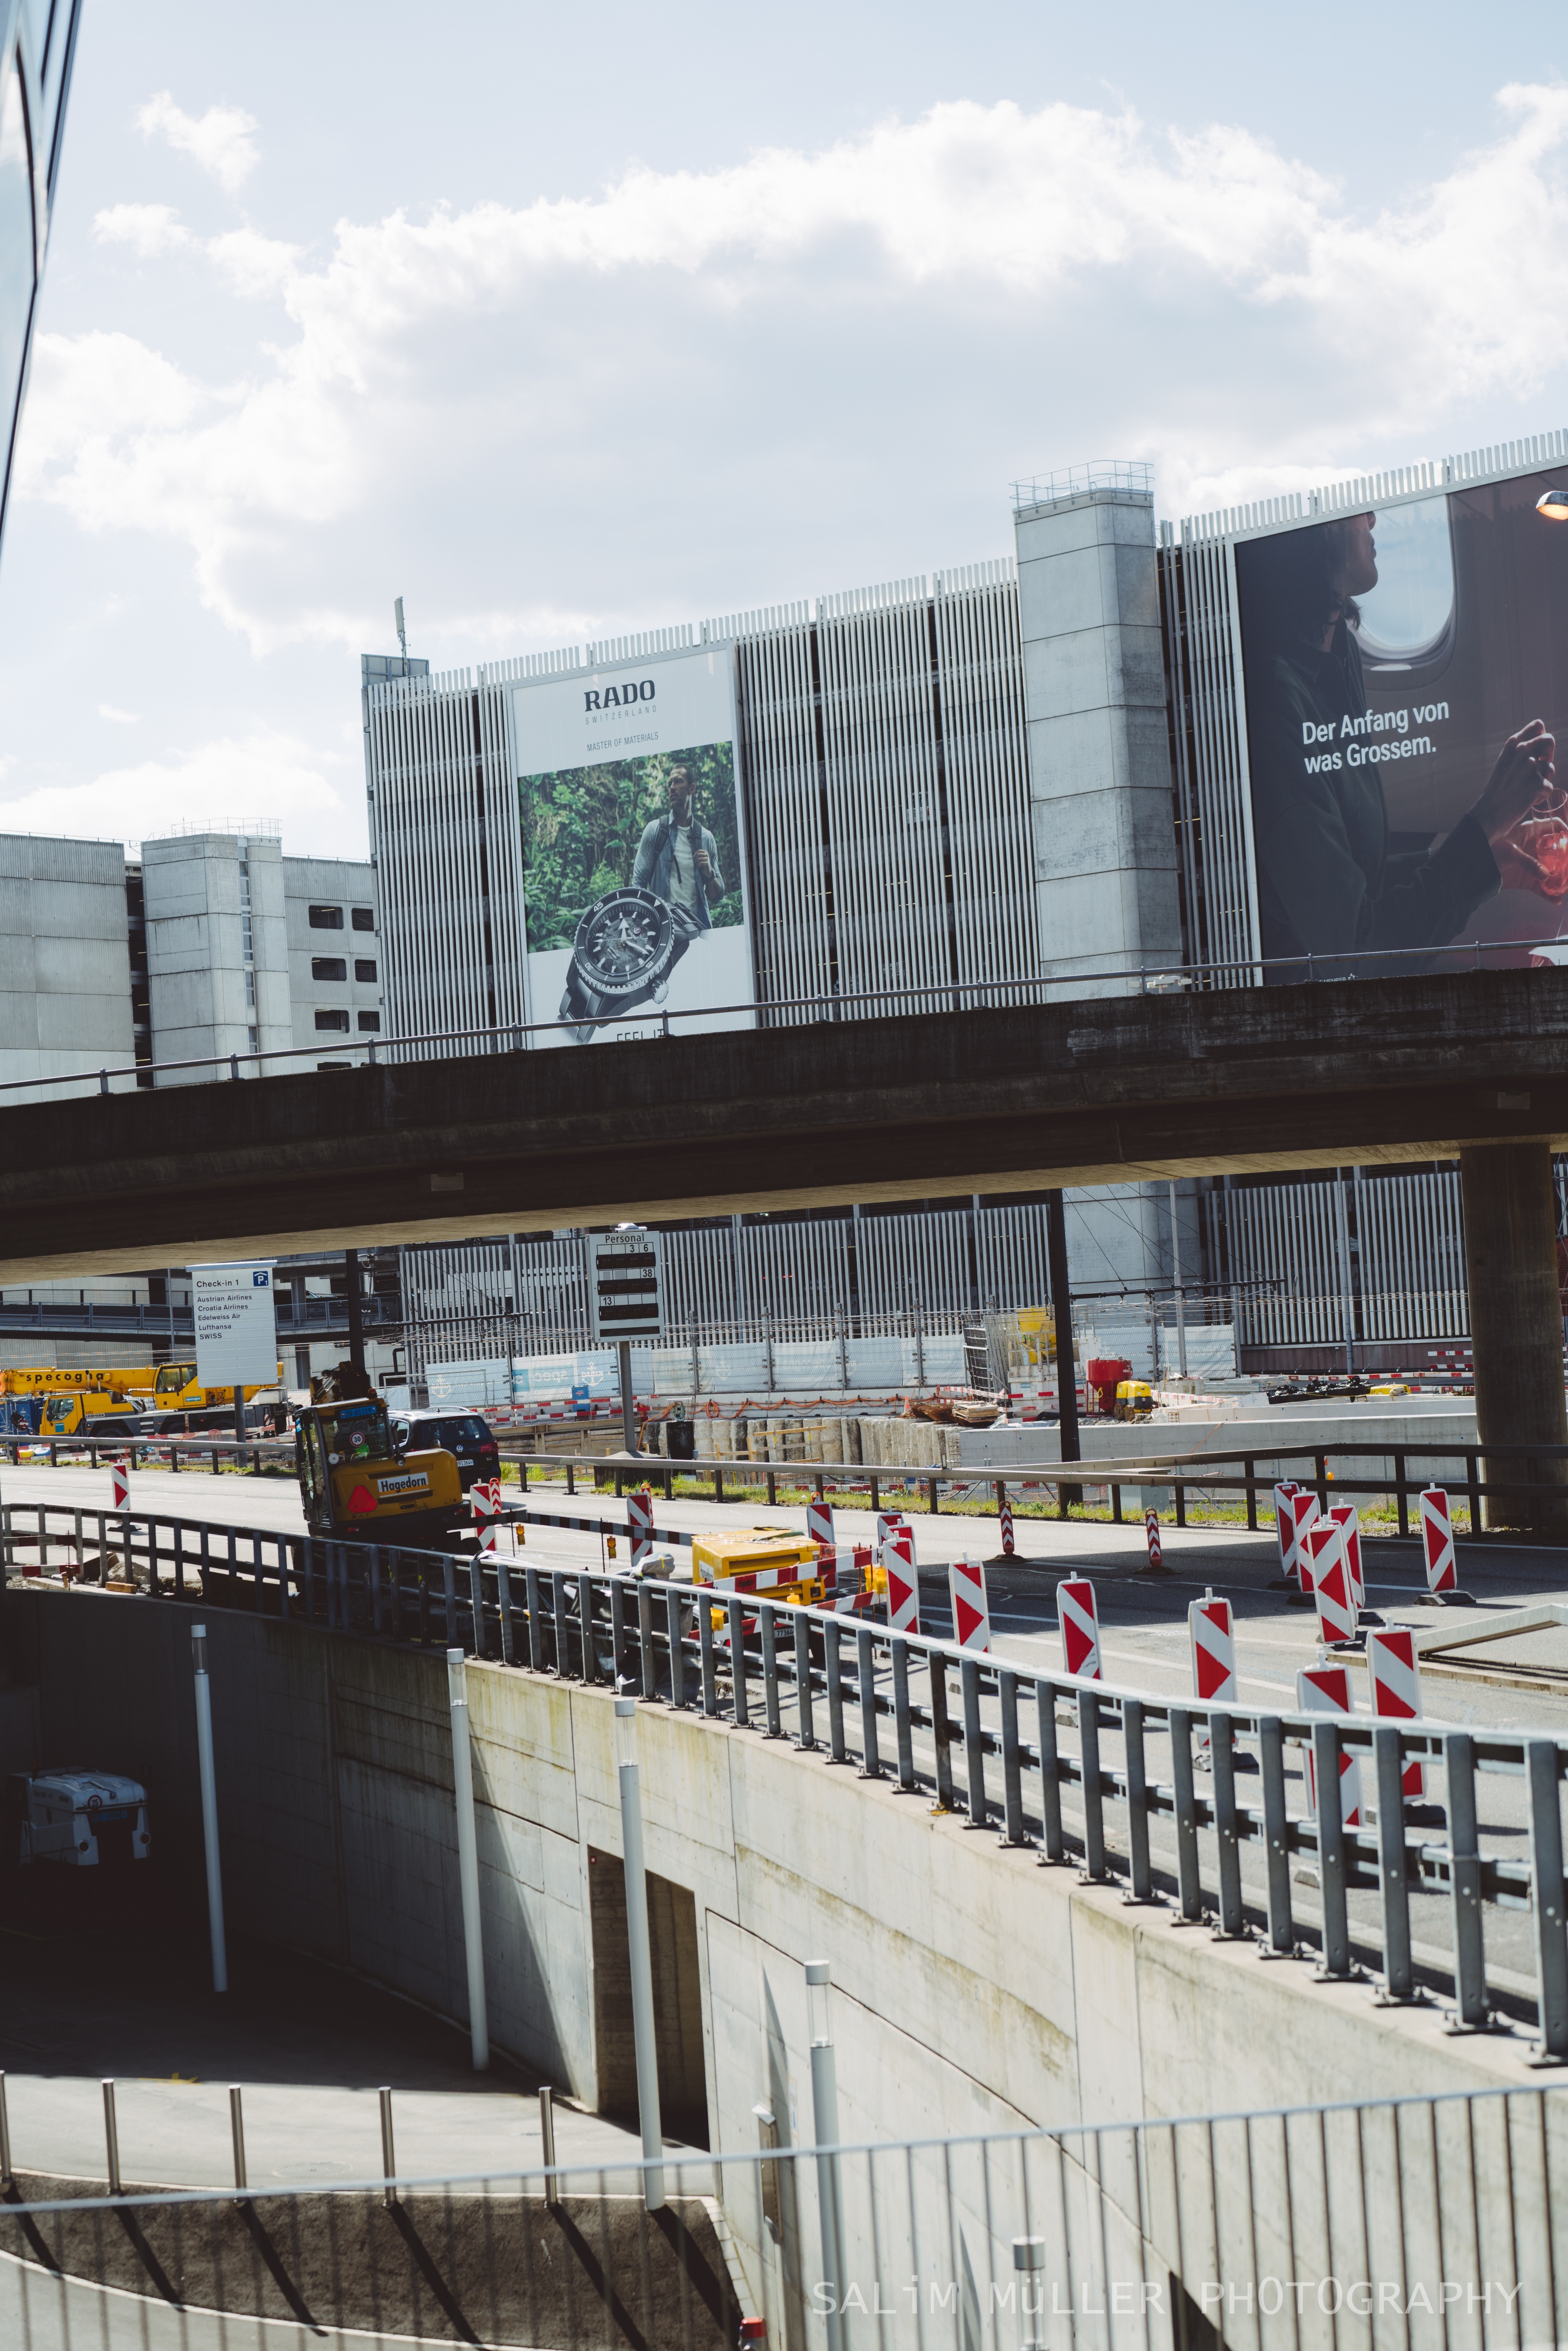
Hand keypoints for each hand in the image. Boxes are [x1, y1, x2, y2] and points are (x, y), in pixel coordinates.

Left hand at [694, 847, 710, 877]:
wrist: (707, 870)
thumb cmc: (703, 864)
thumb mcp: (701, 858)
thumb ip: (698, 855)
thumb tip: (693, 851)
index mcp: (705, 852)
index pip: (699, 850)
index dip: (695, 853)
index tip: (694, 857)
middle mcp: (707, 855)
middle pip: (698, 854)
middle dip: (696, 859)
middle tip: (696, 862)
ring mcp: (707, 859)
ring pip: (699, 859)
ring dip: (697, 863)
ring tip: (698, 865)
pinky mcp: (707, 863)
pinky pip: (700, 863)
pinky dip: (698, 865)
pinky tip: (699, 867)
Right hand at [1473, 720, 1556, 848]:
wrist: (1487, 814)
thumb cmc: (1496, 791)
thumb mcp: (1504, 763)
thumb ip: (1520, 750)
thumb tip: (1541, 737)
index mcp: (1513, 743)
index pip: (1538, 726)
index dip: (1540, 739)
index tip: (1534, 752)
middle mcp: (1522, 750)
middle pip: (1549, 741)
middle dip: (1547, 755)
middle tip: (1535, 770)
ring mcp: (1530, 766)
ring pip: (1550, 768)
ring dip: (1542, 780)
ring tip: (1524, 789)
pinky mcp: (1538, 783)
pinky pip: (1549, 788)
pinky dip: (1539, 797)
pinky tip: (1525, 800)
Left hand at [1495, 791, 1567, 898]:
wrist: (1471, 870)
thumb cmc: (1488, 852)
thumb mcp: (1509, 853)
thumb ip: (1527, 863)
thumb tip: (1545, 875)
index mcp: (1531, 833)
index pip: (1553, 826)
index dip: (1565, 830)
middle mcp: (1535, 848)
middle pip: (1559, 851)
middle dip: (1567, 859)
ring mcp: (1532, 865)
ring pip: (1553, 871)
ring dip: (1561, 879)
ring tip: (1567, 887)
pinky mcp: (1527, 880)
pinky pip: (1541, 888)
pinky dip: (1549, 894)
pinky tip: (1556, 901)